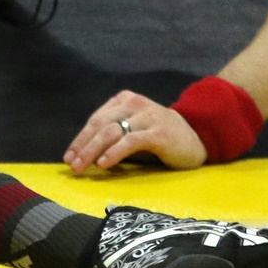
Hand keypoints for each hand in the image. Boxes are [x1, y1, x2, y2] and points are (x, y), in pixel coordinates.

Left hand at [63, 91, 208, 171]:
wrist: (198, 138)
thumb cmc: (159, 137)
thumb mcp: (133, 130)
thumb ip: (112, 136)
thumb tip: (83, 155)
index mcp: (124, 100)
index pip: (96, 119)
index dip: (80, 138)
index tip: (68, 156)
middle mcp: (134, 104)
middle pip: (100, 125)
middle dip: (83, 146)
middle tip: (72, 165)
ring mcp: (147, 116)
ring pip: (112, 132)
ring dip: (93, 151)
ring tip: (82, 166)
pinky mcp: (159, 132)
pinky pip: (131, 141)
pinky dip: (114, 152)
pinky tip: (104, 164)